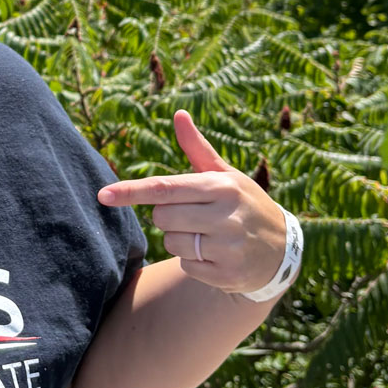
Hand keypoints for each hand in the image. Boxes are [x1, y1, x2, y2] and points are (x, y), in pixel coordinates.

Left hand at [98, 111, 285, 294]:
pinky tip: (217, 256)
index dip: (131, 191)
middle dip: (169, 217)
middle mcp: (226, 215)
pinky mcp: (227, 274)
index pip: (166, 188)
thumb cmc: (244, 203)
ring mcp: (228, 247)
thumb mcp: (225, 175)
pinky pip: (186, 266)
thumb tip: (178, 114)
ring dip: (181, 241)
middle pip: (163, 218)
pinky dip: (194, 262)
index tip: (103, 195)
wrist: (283, 250)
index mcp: (221, 187)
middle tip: (195, 216)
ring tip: (209, 236)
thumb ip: (197, 148)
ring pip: (172, 243)